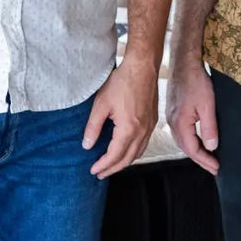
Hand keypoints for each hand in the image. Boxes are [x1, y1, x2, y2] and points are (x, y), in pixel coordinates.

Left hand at [84, 59, 156, 179]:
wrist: (142, 67)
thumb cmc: (122, 82)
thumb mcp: (101, 104)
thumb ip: (93, 127)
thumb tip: (87, 145)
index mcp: (128, 129)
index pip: (114, 156)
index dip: (103, 165)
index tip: (93, 171)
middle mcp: (142, 132)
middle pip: (127, 159)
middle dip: (113, 168)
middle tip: (100, 173)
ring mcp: (150, 127)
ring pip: (138, 153)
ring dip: (124, 162)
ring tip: (111, 165)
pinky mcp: (153, 121)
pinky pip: (144, 143)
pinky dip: (134, 152)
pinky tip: (126, 150)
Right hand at [165, 62, 218, 174]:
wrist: (184, 63)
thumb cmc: (196, 81)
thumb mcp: (207, 105)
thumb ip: (209, 128)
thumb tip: (212, 147)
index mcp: (180, 123)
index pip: (192, 150)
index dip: (205, 161)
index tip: (217, 168)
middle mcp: (172, 122)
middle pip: (186, 148)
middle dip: (200, 159)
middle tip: (214, 167)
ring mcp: (171, 117)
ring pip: (183, 141)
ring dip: (195, 151)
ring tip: (208, 157)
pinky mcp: (173, 111)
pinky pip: (181, 132)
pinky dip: (190, 141)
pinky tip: (198, 140)